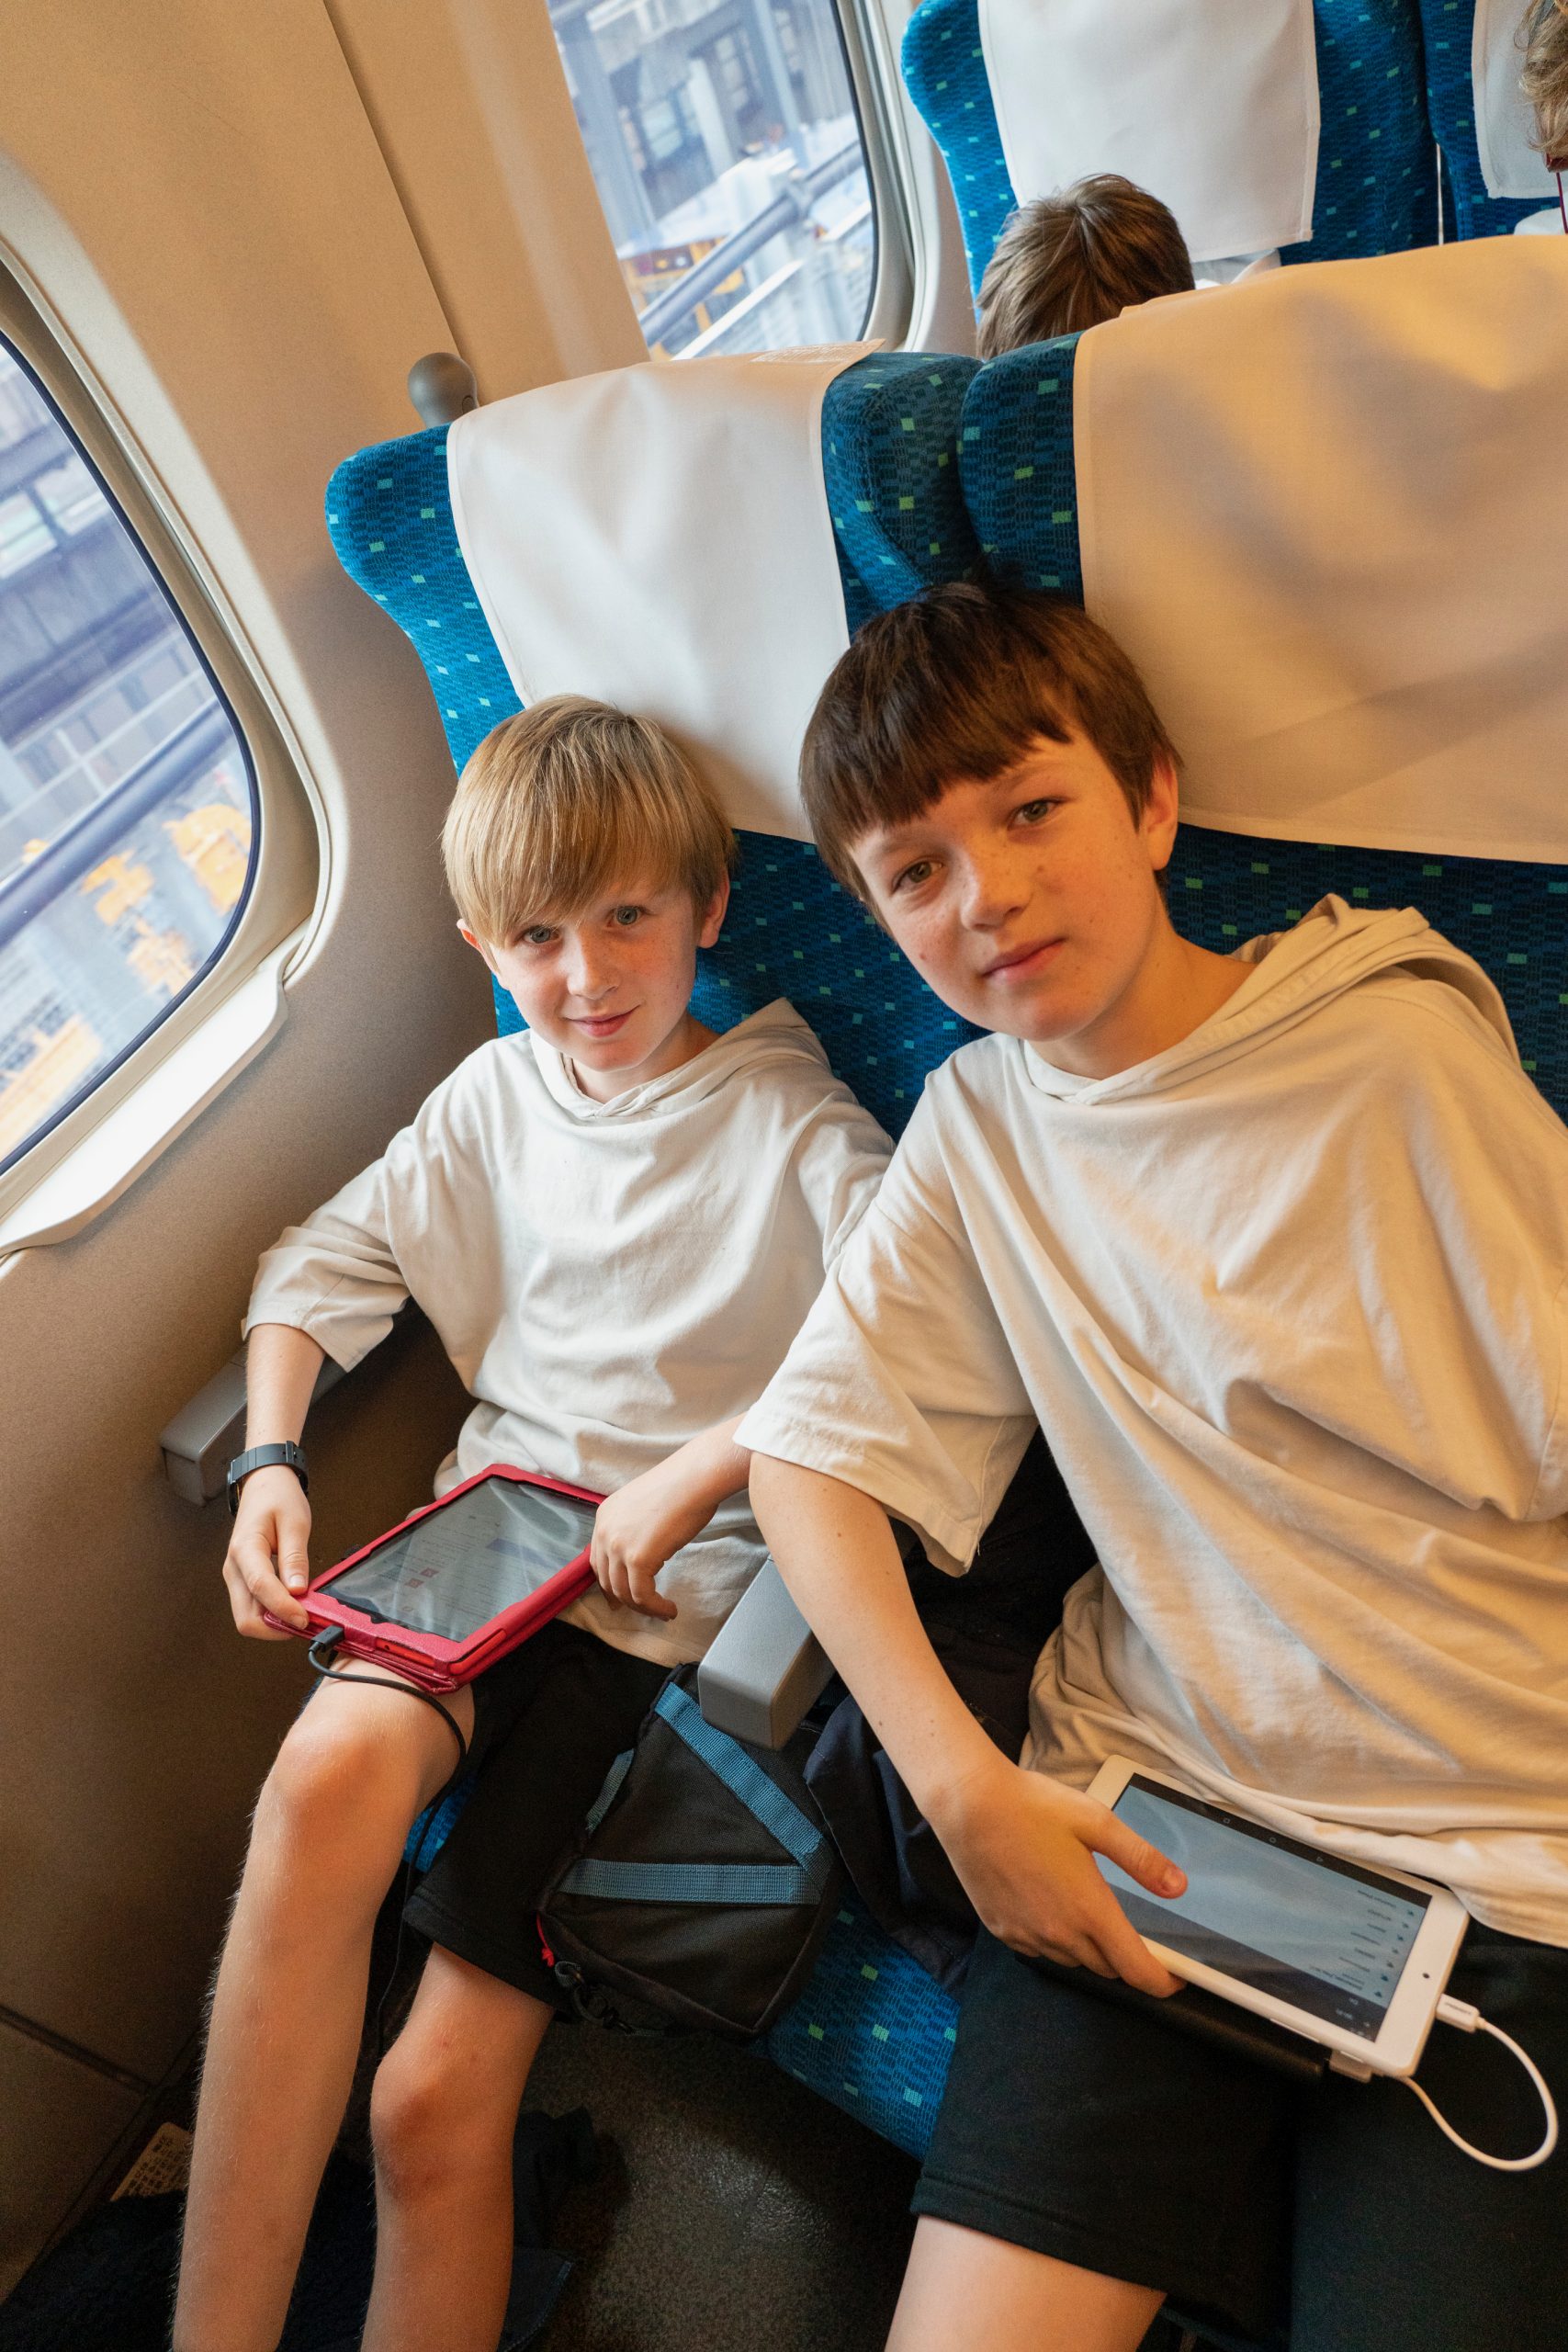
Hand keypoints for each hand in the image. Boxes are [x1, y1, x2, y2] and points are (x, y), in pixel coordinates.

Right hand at [222, 1466, 312, 1638]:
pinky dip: (272, 1615)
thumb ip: (295, 1558)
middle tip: (307, 1623)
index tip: (305, 1619)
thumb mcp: (295, 1522)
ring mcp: (235, 1576)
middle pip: (246, 1617)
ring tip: (304, 1616)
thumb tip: (298, 1591)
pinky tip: (293, 1607)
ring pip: (248, 1617)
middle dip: (275, 1628)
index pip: (260, 1588)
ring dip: (274, 1624)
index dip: (283, 1609)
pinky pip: (253, 1607)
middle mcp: (234, 1567)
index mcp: (245, 1549)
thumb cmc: (277, 1497)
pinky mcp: (242, 1580)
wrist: (263, 1484)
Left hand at [590, 1450, 722, 1621]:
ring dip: (643, 1608)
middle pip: (607, 1579)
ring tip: (662, 1611)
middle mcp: (605, 1531)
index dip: (608, 1584)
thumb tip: (643, 1553)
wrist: (694, 1479)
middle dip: (623, 1600)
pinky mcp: (637, 1559)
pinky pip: (642, 1595)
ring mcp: (618, 1545)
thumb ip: (634, 1529)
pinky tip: (669, 1609)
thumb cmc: (681, 1488)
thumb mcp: (643, 1508)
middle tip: (640, 1610)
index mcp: (604, 1517)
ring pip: (624, 1592)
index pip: (598, 1560)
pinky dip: (655, 1607)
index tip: (619, 1599)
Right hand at [934, 1754, 1186, 1996]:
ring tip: (1085, 1908)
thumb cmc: (1033, 1807)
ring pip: (1074, 1960)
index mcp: (1089, 1910)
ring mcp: (1027, 1936)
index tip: (1176, 1980)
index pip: (1136, 1970)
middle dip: (1126, 1956)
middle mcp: (1059, 1934)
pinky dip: (1055, 1940)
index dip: (1163, 1982)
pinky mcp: (1002, 1931)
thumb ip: (1141, 1859)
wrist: (969, 1805)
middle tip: (1129, 1925)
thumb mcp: (1097, 1822)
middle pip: (1107, 1968)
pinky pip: (1041, 1950)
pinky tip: (1049, 1905)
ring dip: (1089, 1948)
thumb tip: (1178, 1888)